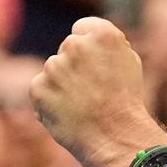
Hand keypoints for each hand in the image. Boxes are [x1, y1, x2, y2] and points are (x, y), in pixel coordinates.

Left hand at [29, 18, 166, 166]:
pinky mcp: (38, 87)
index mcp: (101, 34)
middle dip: (74, 65)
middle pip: (67, 49)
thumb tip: (89, 40)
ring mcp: (54, 66)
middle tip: (90, 90)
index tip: (94, 64)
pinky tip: (67, 113)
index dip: (89, 48)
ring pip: (54, 70)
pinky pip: (41, 88)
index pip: (82, 29)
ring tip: (81, 105)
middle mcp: (75, 45)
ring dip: (62, 83)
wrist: (116, 137)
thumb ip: (106, 46)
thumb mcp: (128, 63)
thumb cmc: (126, 103)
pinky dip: (49, 100)